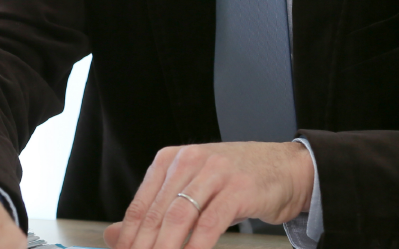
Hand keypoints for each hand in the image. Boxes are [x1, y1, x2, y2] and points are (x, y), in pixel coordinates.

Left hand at [104, 142, 313, 248]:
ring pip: (179, 217)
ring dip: (165, 248)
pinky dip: (196, 246)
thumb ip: (154, 211)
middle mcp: (190, 160)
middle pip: (157, 213)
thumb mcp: (191, 190)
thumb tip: (112, 235)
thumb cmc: (236, 181)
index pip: (141, 204)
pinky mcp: (238, 189)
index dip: (128, 238)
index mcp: (172, 159)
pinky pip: (210, 223)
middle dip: (144, 247)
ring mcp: (215, 172)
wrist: (286, 168)